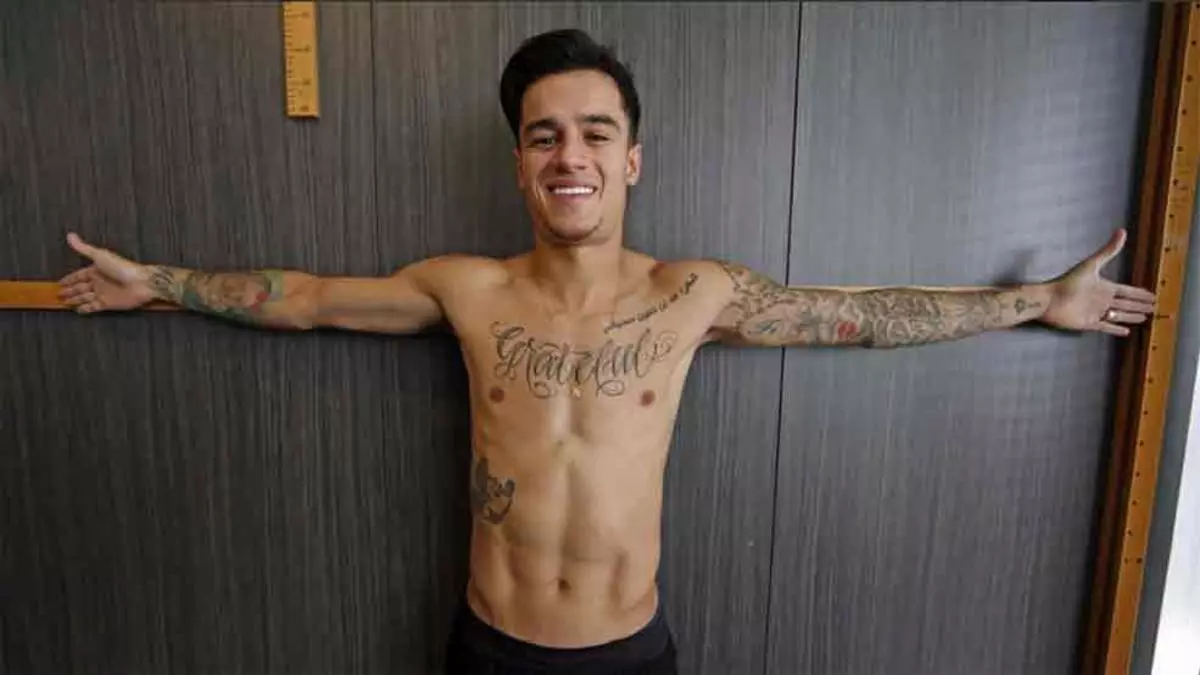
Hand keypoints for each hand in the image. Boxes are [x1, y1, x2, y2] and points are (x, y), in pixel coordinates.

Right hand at [57, 232, 155, 312]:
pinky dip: (85, 309)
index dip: (69, 279)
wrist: (140, 283)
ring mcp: (102, 293)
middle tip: (58, 295)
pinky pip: (93, 307)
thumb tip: (70, 235)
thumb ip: (83, 248)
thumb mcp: (100, 255)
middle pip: (80, 288)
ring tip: (63, 303)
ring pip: (84, 297)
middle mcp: (98, 282)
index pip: (79, 275)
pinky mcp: (107, 304)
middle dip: (69, 291)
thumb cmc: (121, 267)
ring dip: (74, 300)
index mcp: (96, 270)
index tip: (60, 283)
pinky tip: (77, 310)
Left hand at [1041, 228, 1155, 335]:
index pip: (1127, 291)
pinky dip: (1116, 329)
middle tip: (1154, 307)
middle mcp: (1102, 300)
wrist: (1049, 300)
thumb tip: (1122, 231)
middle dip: (1140, 305)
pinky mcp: (1089, 324)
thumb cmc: (1068, 282)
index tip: (1152, 294)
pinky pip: (1106, 327)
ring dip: (1132, 316)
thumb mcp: (1091, 265)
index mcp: (1104, 287)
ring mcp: (1096, 313)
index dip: (1139, 293)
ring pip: (1119, 316)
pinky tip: (1126, 331)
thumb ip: (1108, 251)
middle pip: (1126, 304)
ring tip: (1145, 317)